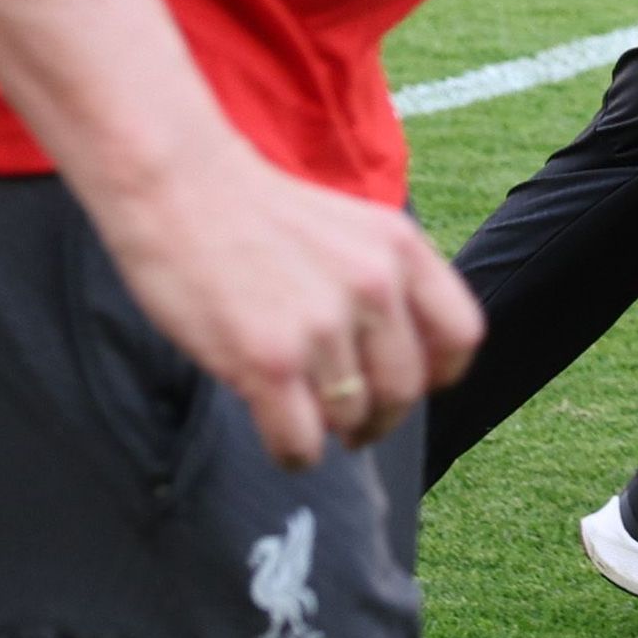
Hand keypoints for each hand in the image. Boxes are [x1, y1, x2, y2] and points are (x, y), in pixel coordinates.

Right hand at [85, 153, 485, 470]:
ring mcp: (323, 325)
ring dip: (328, 430)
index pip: (461, 337)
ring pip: (350, 418)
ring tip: (300, 413)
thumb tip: (397, 359)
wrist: (176, 186)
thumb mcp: (351, 228)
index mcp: (401, 249)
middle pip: (405, 390)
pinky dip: (291, 452)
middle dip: (378, 419)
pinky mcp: (270, 359)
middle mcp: (373, 286)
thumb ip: (384, 281)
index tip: (409, 388)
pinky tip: (276, 434)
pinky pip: (301, 442)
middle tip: (350, 424)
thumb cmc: (254, 211)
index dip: (437, 376)